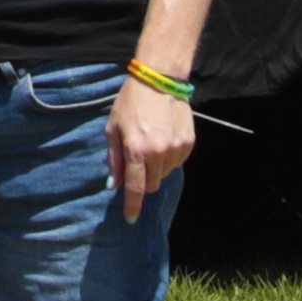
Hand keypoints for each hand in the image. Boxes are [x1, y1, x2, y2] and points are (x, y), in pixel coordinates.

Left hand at [105, 68, 197, 217]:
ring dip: (156, 169)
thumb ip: (113, 159)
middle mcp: (158, 153)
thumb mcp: (113, 128)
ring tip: (149, 146)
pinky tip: (162, 142)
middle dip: (143, 182)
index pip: (136, 187)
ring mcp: (176, 149)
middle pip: (152, 185)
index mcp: (136, 150)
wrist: (159, 82)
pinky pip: (177, 163)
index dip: (133, 206)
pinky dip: (168, 159)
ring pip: (165, 175)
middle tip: (136, 165)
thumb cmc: (130, 103)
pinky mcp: (188, 144)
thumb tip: (113, 185)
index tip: (131, 218)